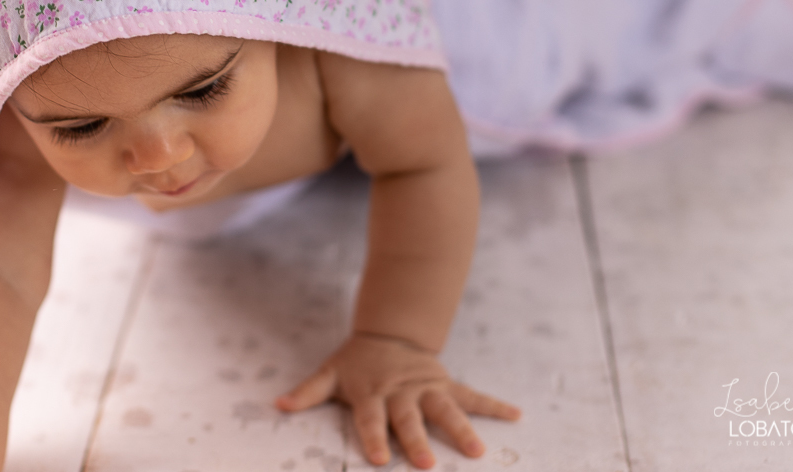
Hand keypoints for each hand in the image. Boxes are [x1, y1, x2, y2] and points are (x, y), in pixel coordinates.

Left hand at [275, 333, 519, 468]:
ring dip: (462, 429)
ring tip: (476, 451)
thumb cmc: (355, 362)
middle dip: (419, 441)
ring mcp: (427, 388)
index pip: (371, 419)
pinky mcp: (446, 384)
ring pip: (445, 409)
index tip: (382, 459)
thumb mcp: (329, 374)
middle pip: (409, 419)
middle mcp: (401, 393)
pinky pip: (473, 396)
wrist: (388, 333)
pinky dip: (494, 405)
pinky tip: (516, 415)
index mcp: (372, 394)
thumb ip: (307, 392)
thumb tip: (276, 405)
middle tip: (429, 465)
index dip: (374, 437)